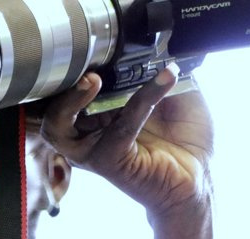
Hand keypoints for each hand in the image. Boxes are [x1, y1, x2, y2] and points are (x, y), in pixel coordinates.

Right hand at [40, 63, 212, 224]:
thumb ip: (160, 75)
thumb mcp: (176, 96)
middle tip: (86, 73)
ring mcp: (94, 151)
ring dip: (71, 103)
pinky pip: (118, 131)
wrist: (198, 178)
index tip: (94, 52)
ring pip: (59, 129)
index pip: (71, 94)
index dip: (75, 75)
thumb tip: (157, 50)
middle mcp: (89, 134)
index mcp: (98, 116)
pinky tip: (163, 82)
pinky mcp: (110, 162)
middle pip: (51, 114)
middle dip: (59, 92)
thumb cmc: (183, 143)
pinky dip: (141, 103)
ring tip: (93, 81)